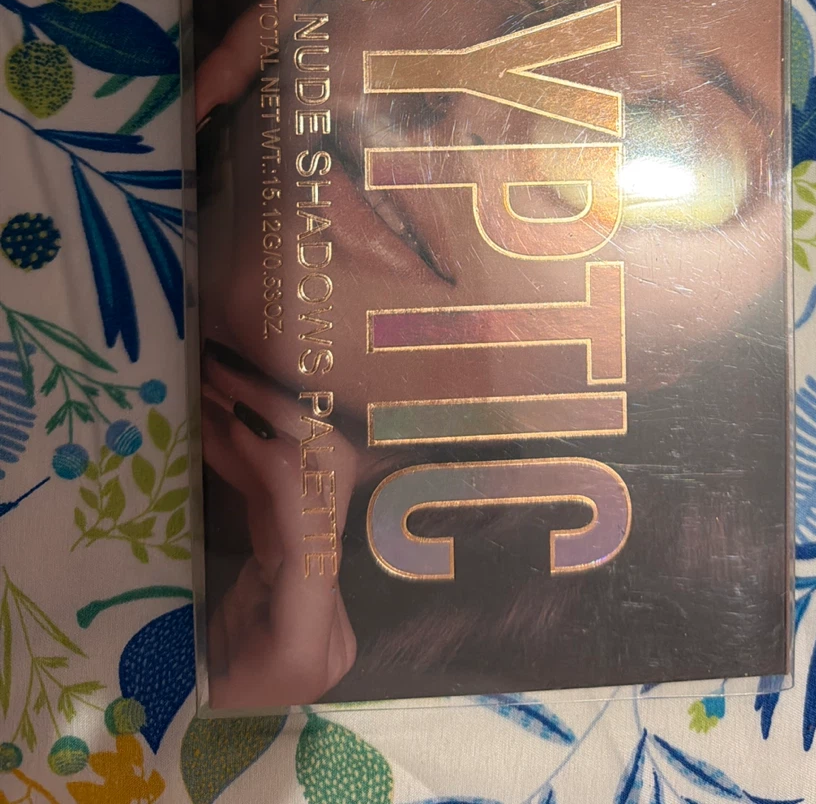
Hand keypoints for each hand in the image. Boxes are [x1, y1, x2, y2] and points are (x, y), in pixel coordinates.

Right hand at [200, 351, 360, 707]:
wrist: (183, 760)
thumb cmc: (169, 710)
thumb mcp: (168, 648)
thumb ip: (180, 577)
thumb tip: (180, 480)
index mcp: (304, 646)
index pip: (310, 530)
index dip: (276, 464)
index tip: (229, 413)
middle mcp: (329, 617)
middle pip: (322, 494)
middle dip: (277, 424)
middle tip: (223, 374)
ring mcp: (319, 595)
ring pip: (304, 487)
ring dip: (259, 428)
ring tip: (215, 382)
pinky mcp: (296, 578)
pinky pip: (280, 504)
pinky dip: (248, 460)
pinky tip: (218, 423)